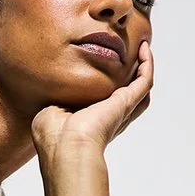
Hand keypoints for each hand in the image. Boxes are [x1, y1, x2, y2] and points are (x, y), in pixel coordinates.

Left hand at [31, 37, 153, 170]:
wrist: (66, 147)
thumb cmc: (53, 138)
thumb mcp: (48, 112)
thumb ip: (53, 102)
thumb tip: (54, 95)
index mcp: (92, 121)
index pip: (104, 102)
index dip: (107, 85)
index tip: (103, 66)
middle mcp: (110, 117)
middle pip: (129, 95)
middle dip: (133, 74)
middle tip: (133, 54)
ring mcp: (121, 110)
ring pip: (140, 87)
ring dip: (143, 67)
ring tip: (142, 48)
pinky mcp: (126, 102)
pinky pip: (144, 81)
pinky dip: (146, 64)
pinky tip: (143, 49)